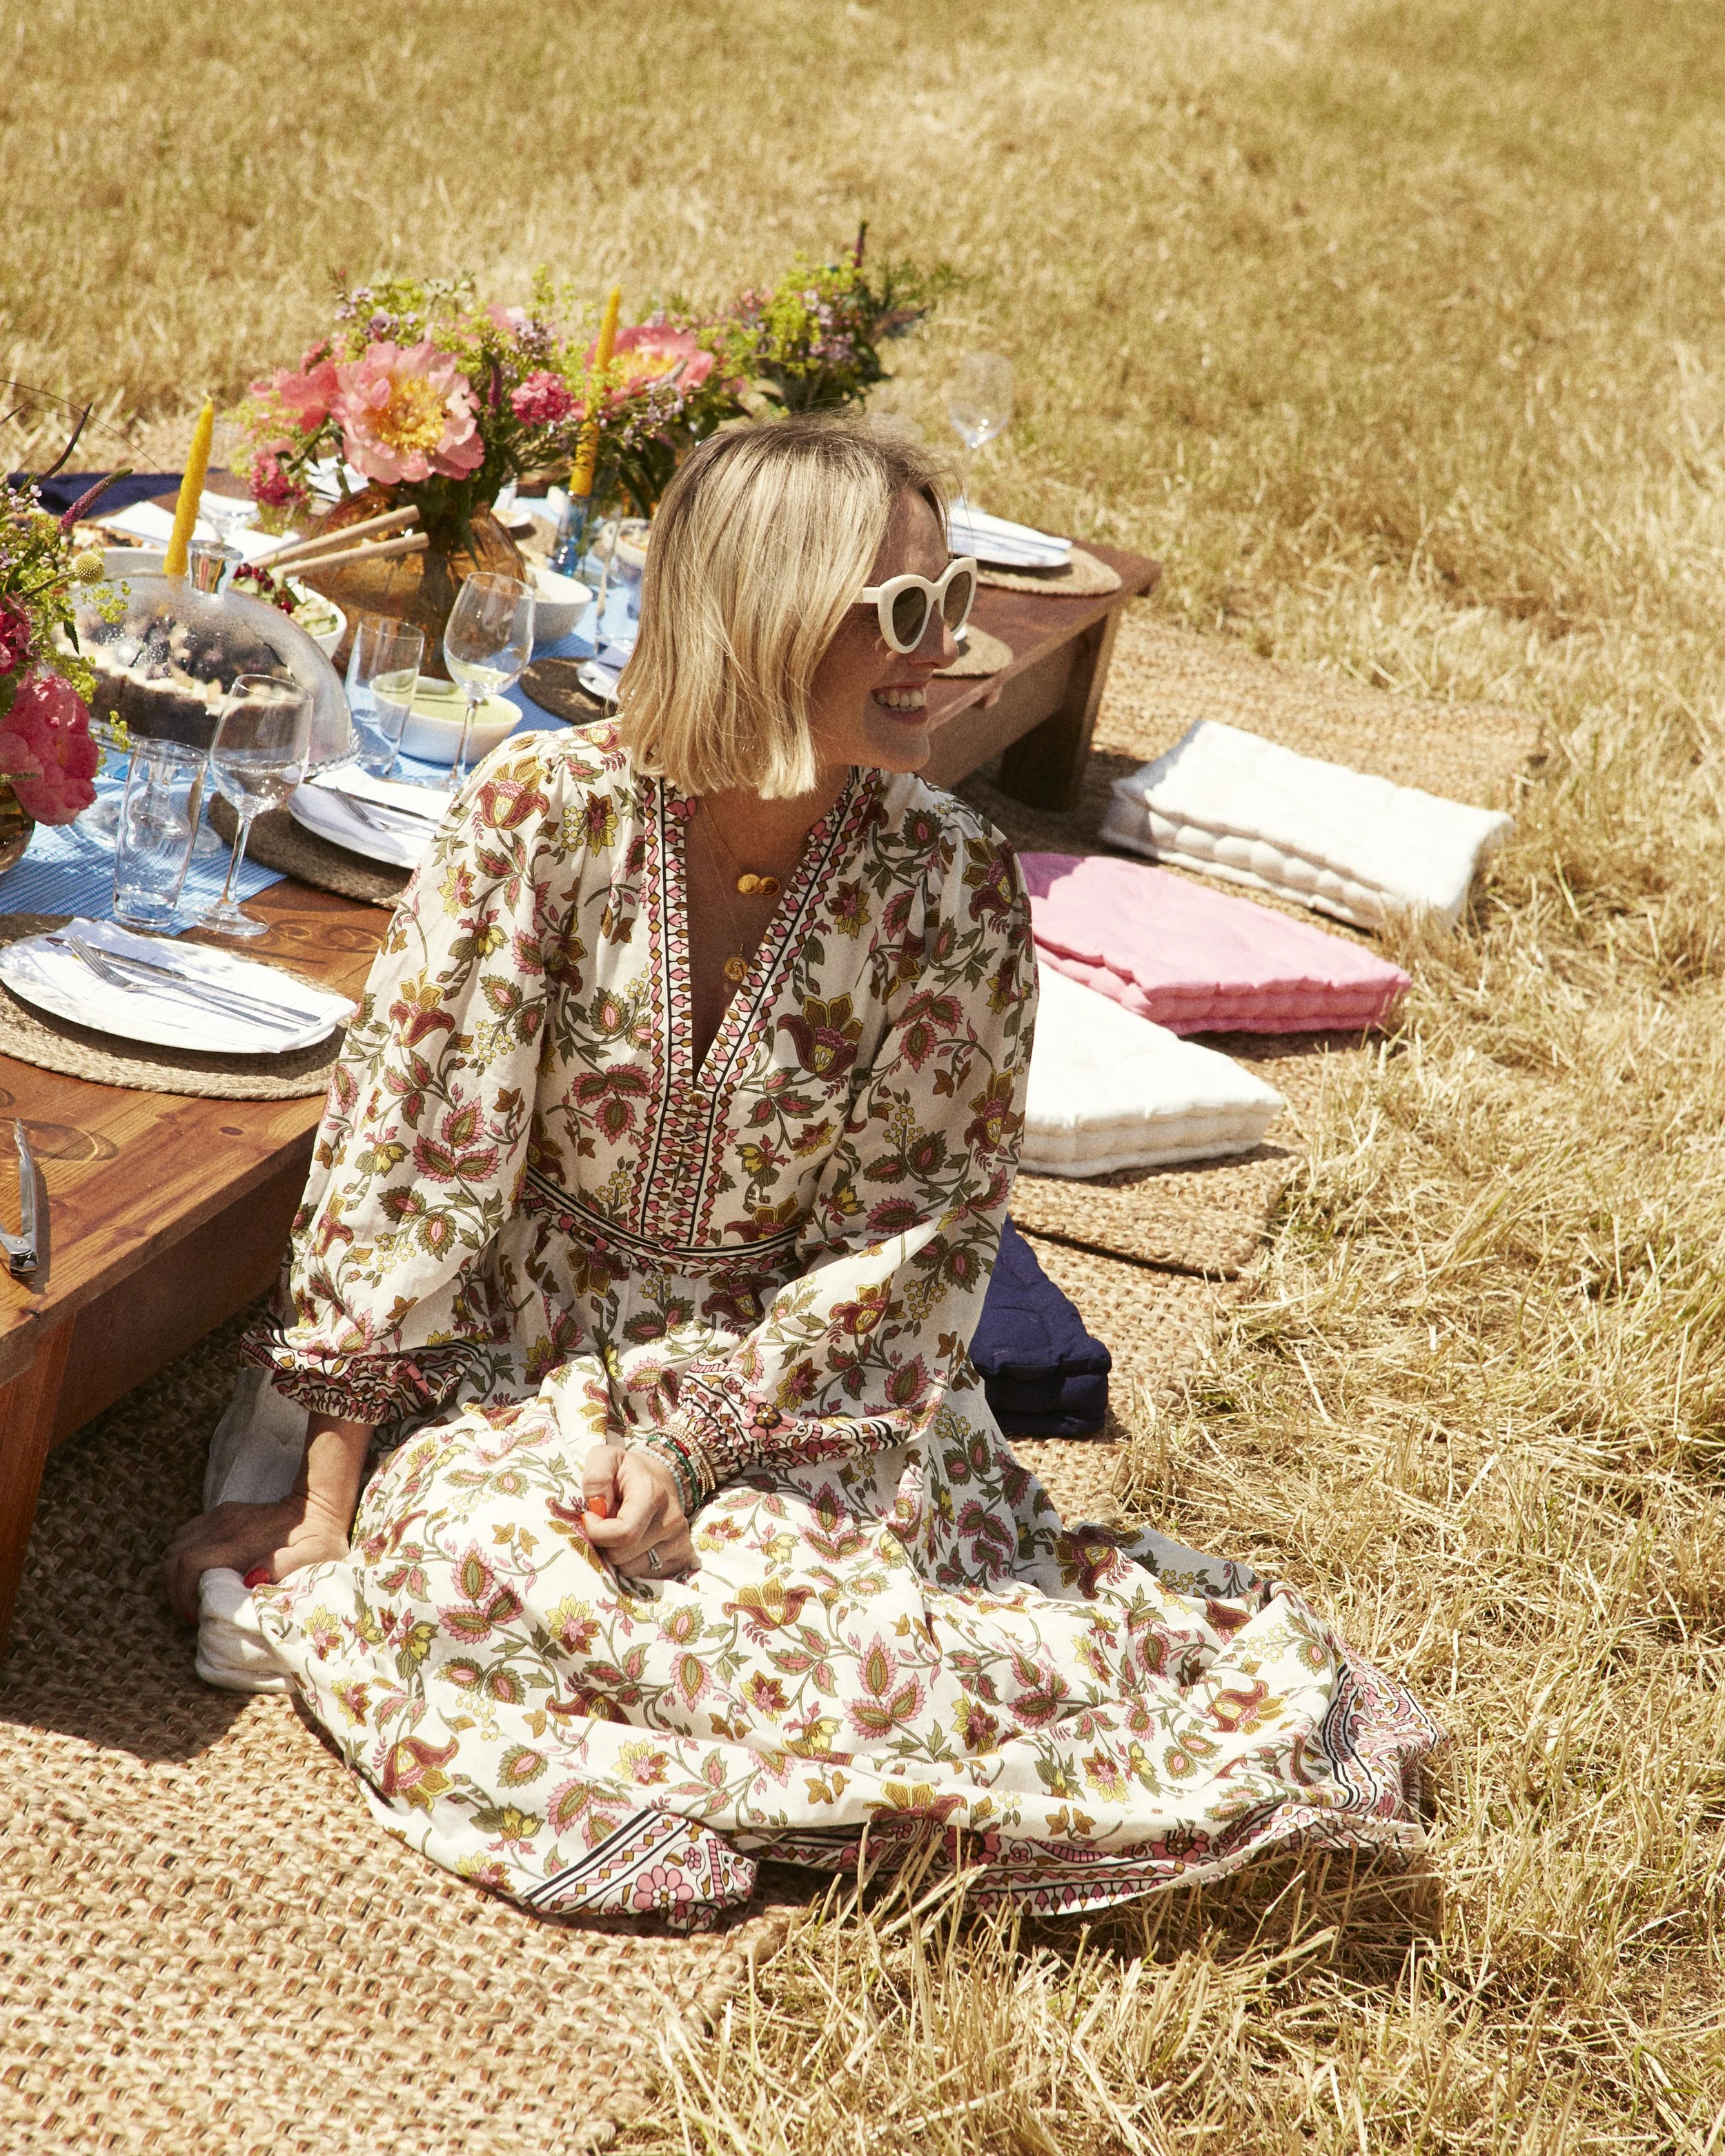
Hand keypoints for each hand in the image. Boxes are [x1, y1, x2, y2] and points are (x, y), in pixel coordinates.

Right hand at [164, 1489, 351, 1626]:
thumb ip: (281, 1568)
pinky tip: (199, 1572)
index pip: (189, 1563)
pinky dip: (183, 1555)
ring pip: (176, 1544)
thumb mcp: (310, 1557)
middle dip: (174, 1588)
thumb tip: (248, 1581)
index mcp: (242, 1540)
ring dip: (176, 1572)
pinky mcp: (222, 1511)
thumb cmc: (318, 1537)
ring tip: (192, 1594)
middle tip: (190, 1610)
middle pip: (175, 1556)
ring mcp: (221, 1515)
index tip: (194, 1615)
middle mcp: (225, 1525)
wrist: (319, 1504)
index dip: (182, 1594)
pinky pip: (186, 1533)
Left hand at [581, 1444, 694, 1580]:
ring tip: (622, 1533)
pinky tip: (635, 1546)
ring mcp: (680, 1541)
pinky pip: (647, 1577)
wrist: (657, 1478)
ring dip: (619, 1557)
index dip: (597, 1532)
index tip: (590, 1518)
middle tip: (607, 1525)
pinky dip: (634, 1566)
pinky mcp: (683, 1556)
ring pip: (632, 1570)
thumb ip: (596, 1475)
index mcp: (653, 1494)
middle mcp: (672, 1520)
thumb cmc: (625, 1472)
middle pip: (623, 1556)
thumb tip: (596, 1506)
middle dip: (605, 1545)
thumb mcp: (606, 1459)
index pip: (623, 1534)